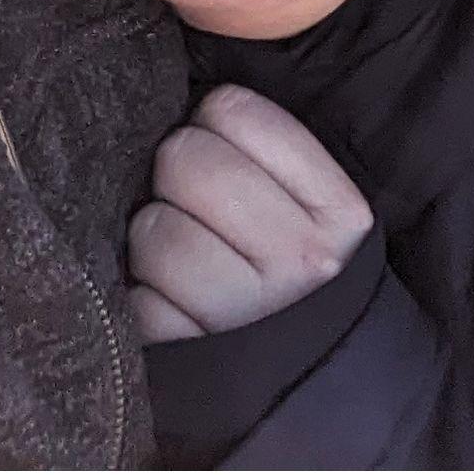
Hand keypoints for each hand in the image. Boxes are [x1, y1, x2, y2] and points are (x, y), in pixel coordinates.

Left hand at [128, 83, 373, 343]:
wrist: (300, 379)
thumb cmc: (292, 272)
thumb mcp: (314, 207)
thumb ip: (267, 147)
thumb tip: (193, 95)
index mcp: (338, 211)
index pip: (235, 111)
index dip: (213, 120)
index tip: (224, 149)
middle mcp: (301, 259)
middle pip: (186, 159)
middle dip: (177, 172)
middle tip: (194, 201)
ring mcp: (245, 310)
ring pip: (153, 226)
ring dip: (154, 237)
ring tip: (184, 259)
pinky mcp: (190, 350)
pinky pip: (134, 292)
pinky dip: (142, 292)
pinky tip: (173, 301)